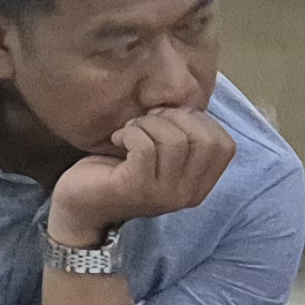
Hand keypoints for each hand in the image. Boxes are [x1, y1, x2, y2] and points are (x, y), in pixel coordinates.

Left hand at [50, 107, 238, 243]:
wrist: (79, 205)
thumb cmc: (119, 171)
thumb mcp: (161, 155)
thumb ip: (183, 137)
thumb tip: (189, 99)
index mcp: (198, 186)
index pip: (224, 146)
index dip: (200, 121)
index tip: (169, 120)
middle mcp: (186, 195)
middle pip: (205, 140)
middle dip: (175, 118)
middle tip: (147, 122)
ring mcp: (162, 195)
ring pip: (174, 141)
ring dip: (148, 125)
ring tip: (130, 131)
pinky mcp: (135, 189)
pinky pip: (145, 146)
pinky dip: (129, 133)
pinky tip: (118, 139)